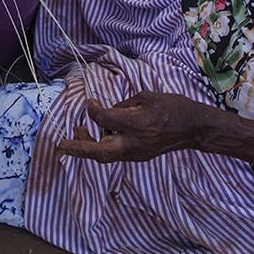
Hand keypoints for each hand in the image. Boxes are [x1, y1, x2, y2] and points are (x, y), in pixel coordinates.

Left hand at [55, 92, 205, 163]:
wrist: (194, 128)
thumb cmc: (172, 107)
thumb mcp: (145, 97)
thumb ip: (122, 105)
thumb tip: (105, 112)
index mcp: (137, 124)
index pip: (104, 120)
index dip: (93, 111)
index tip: (90, 103)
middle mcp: (135, 143)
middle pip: (100, 152)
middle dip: (77, 149)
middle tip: (60, 145)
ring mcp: (137, 154)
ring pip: (105, 156)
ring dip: (88, 147)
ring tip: (78, 133)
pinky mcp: (139, 157)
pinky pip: (115, 154)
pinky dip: (102, 146)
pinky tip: (99, 135)